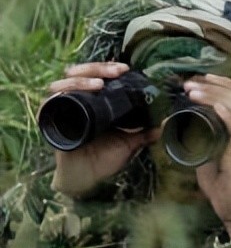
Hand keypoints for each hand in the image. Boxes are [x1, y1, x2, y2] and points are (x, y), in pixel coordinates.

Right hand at [46, 62, 160, 195]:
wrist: (86, 178)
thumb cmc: (105, 159)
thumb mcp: (129, 143)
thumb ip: (145, 133)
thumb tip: (164, 124)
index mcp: (95, 101)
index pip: (98, 75)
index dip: (108, 68)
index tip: (125, 69)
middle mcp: (77, 100)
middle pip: (81, 73)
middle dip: (98, 68)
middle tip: (116, 72)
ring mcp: (62, 108)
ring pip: (64, 82)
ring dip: (81, 79)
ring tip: (99, 84)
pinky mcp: (49, 118)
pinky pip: (49, 100)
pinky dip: (61, 94)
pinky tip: (75, 93)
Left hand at [183, 74, 230, 237]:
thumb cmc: (225, 188)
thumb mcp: (210, 157)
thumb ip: (201, 140)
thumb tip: (176, 124)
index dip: (223, 82)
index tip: (201, 78)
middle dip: (214, 84)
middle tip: (190, 84)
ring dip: (214, 95)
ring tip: (192, 92)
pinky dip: (226, 115)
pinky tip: (212, 107)